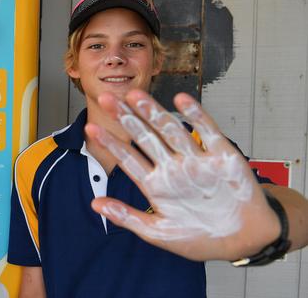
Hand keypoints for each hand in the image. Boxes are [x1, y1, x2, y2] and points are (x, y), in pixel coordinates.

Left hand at [86, 90, 279, 260]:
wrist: (244, 241)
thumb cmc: (199, 238)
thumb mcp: (157, 232)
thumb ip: (126, 217)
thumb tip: (94, 204)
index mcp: (155, 184)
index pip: (128, 158)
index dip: (110, 143)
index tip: (90, 129)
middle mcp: (172, 167)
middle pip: (145, 137)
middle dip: (126, 118)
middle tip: (106, 99)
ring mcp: (196, 160)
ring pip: (170, 130)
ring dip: (153, 112)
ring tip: (135, 95)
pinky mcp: (222, 156)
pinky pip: (208, 131)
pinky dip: (196, 115)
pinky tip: (181, 101)